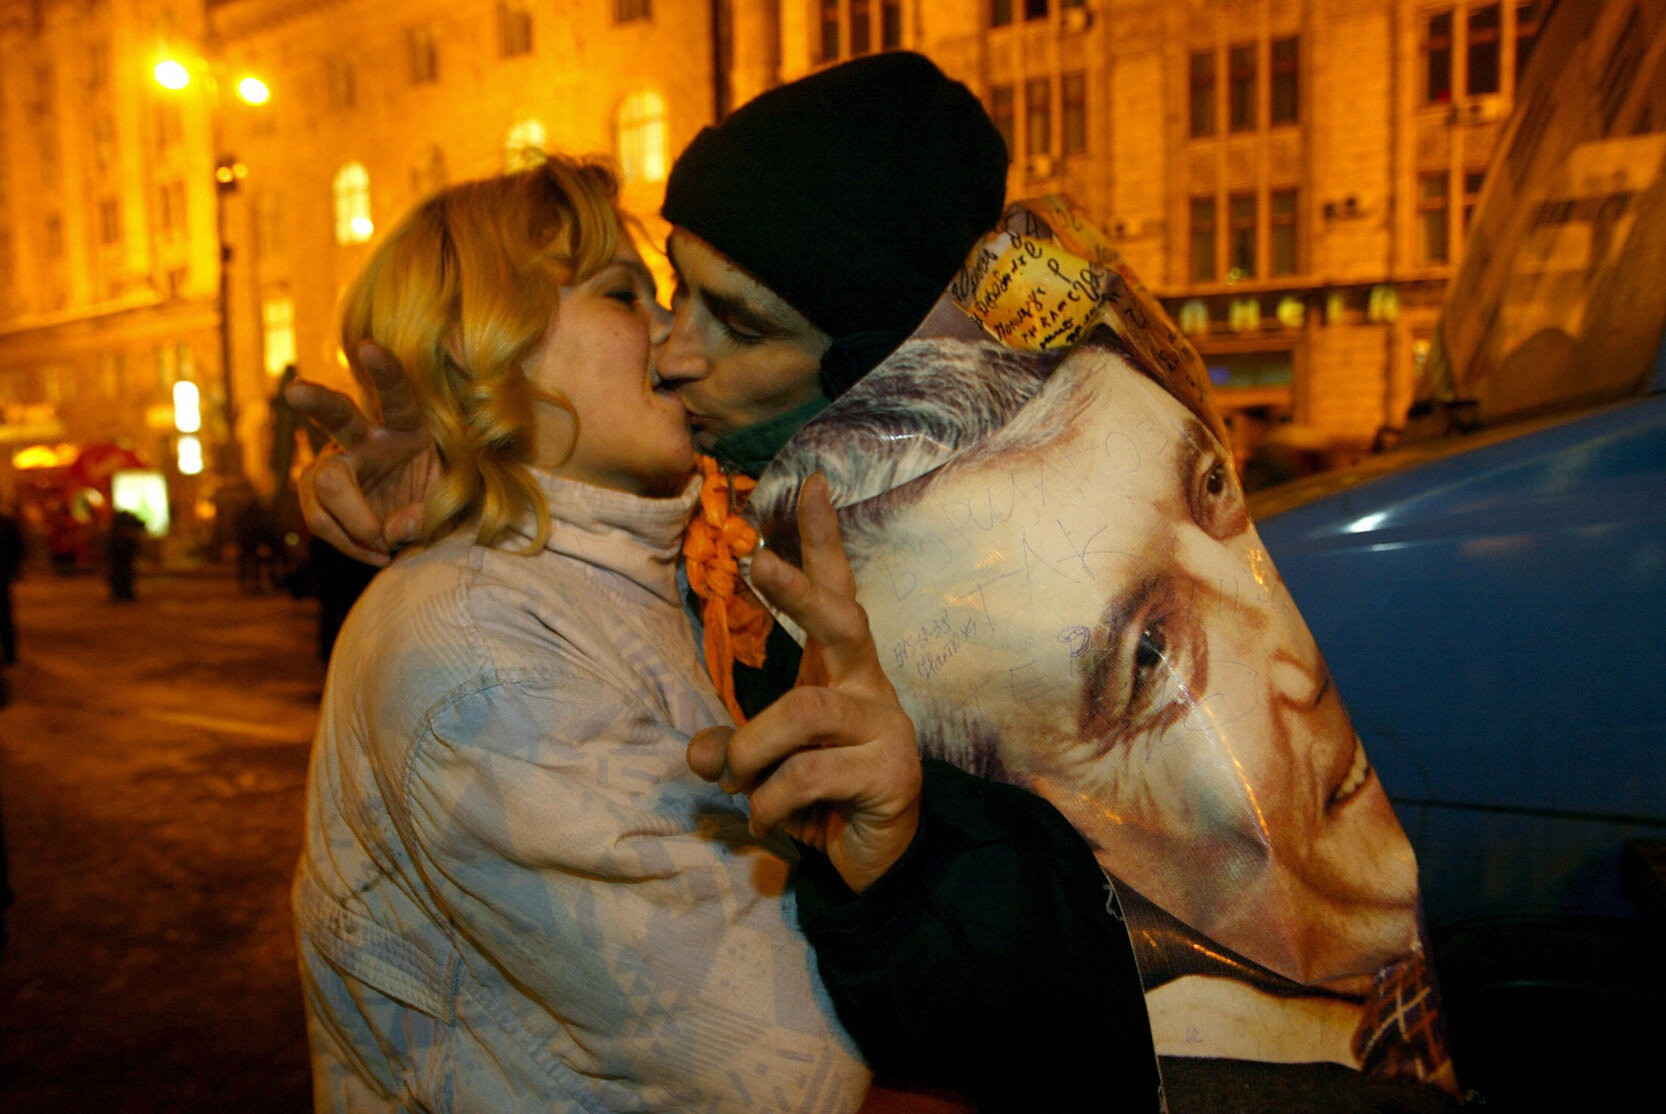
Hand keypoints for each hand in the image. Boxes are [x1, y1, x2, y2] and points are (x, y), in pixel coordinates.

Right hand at [288, 341, 440, 565]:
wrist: (414, 525)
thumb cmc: (438, 500)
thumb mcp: (450, 506)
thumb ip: (431, 514)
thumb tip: (392, 530)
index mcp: (408, 425)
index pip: (398, 394)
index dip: (384, 372)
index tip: (369, 346)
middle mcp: (366, 436)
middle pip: (337, 415)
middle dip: (316, 401)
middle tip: (296, 391)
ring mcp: (336, 462)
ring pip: (323, 481)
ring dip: (353, 522)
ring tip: (385, 547)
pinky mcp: (316, 491)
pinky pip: (320, 519)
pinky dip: (349, 543)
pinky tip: (377, 552)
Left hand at [688, 474, 920, 893]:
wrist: (876, 863)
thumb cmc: (820, 799)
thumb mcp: (764, 768)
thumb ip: (731, 750)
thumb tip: (699, 754)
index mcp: (840, 671)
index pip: (837, 593)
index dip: (823, 542)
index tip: (810, 483)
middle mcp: (869, 687)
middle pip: (842, 621)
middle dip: (798, 590)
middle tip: (756, 564)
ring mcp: (886, 727)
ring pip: (805, 712)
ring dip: (753, 749)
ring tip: (735, 781)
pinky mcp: (892, 774)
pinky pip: (809, 775)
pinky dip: (769, 802)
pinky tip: (764, 820)